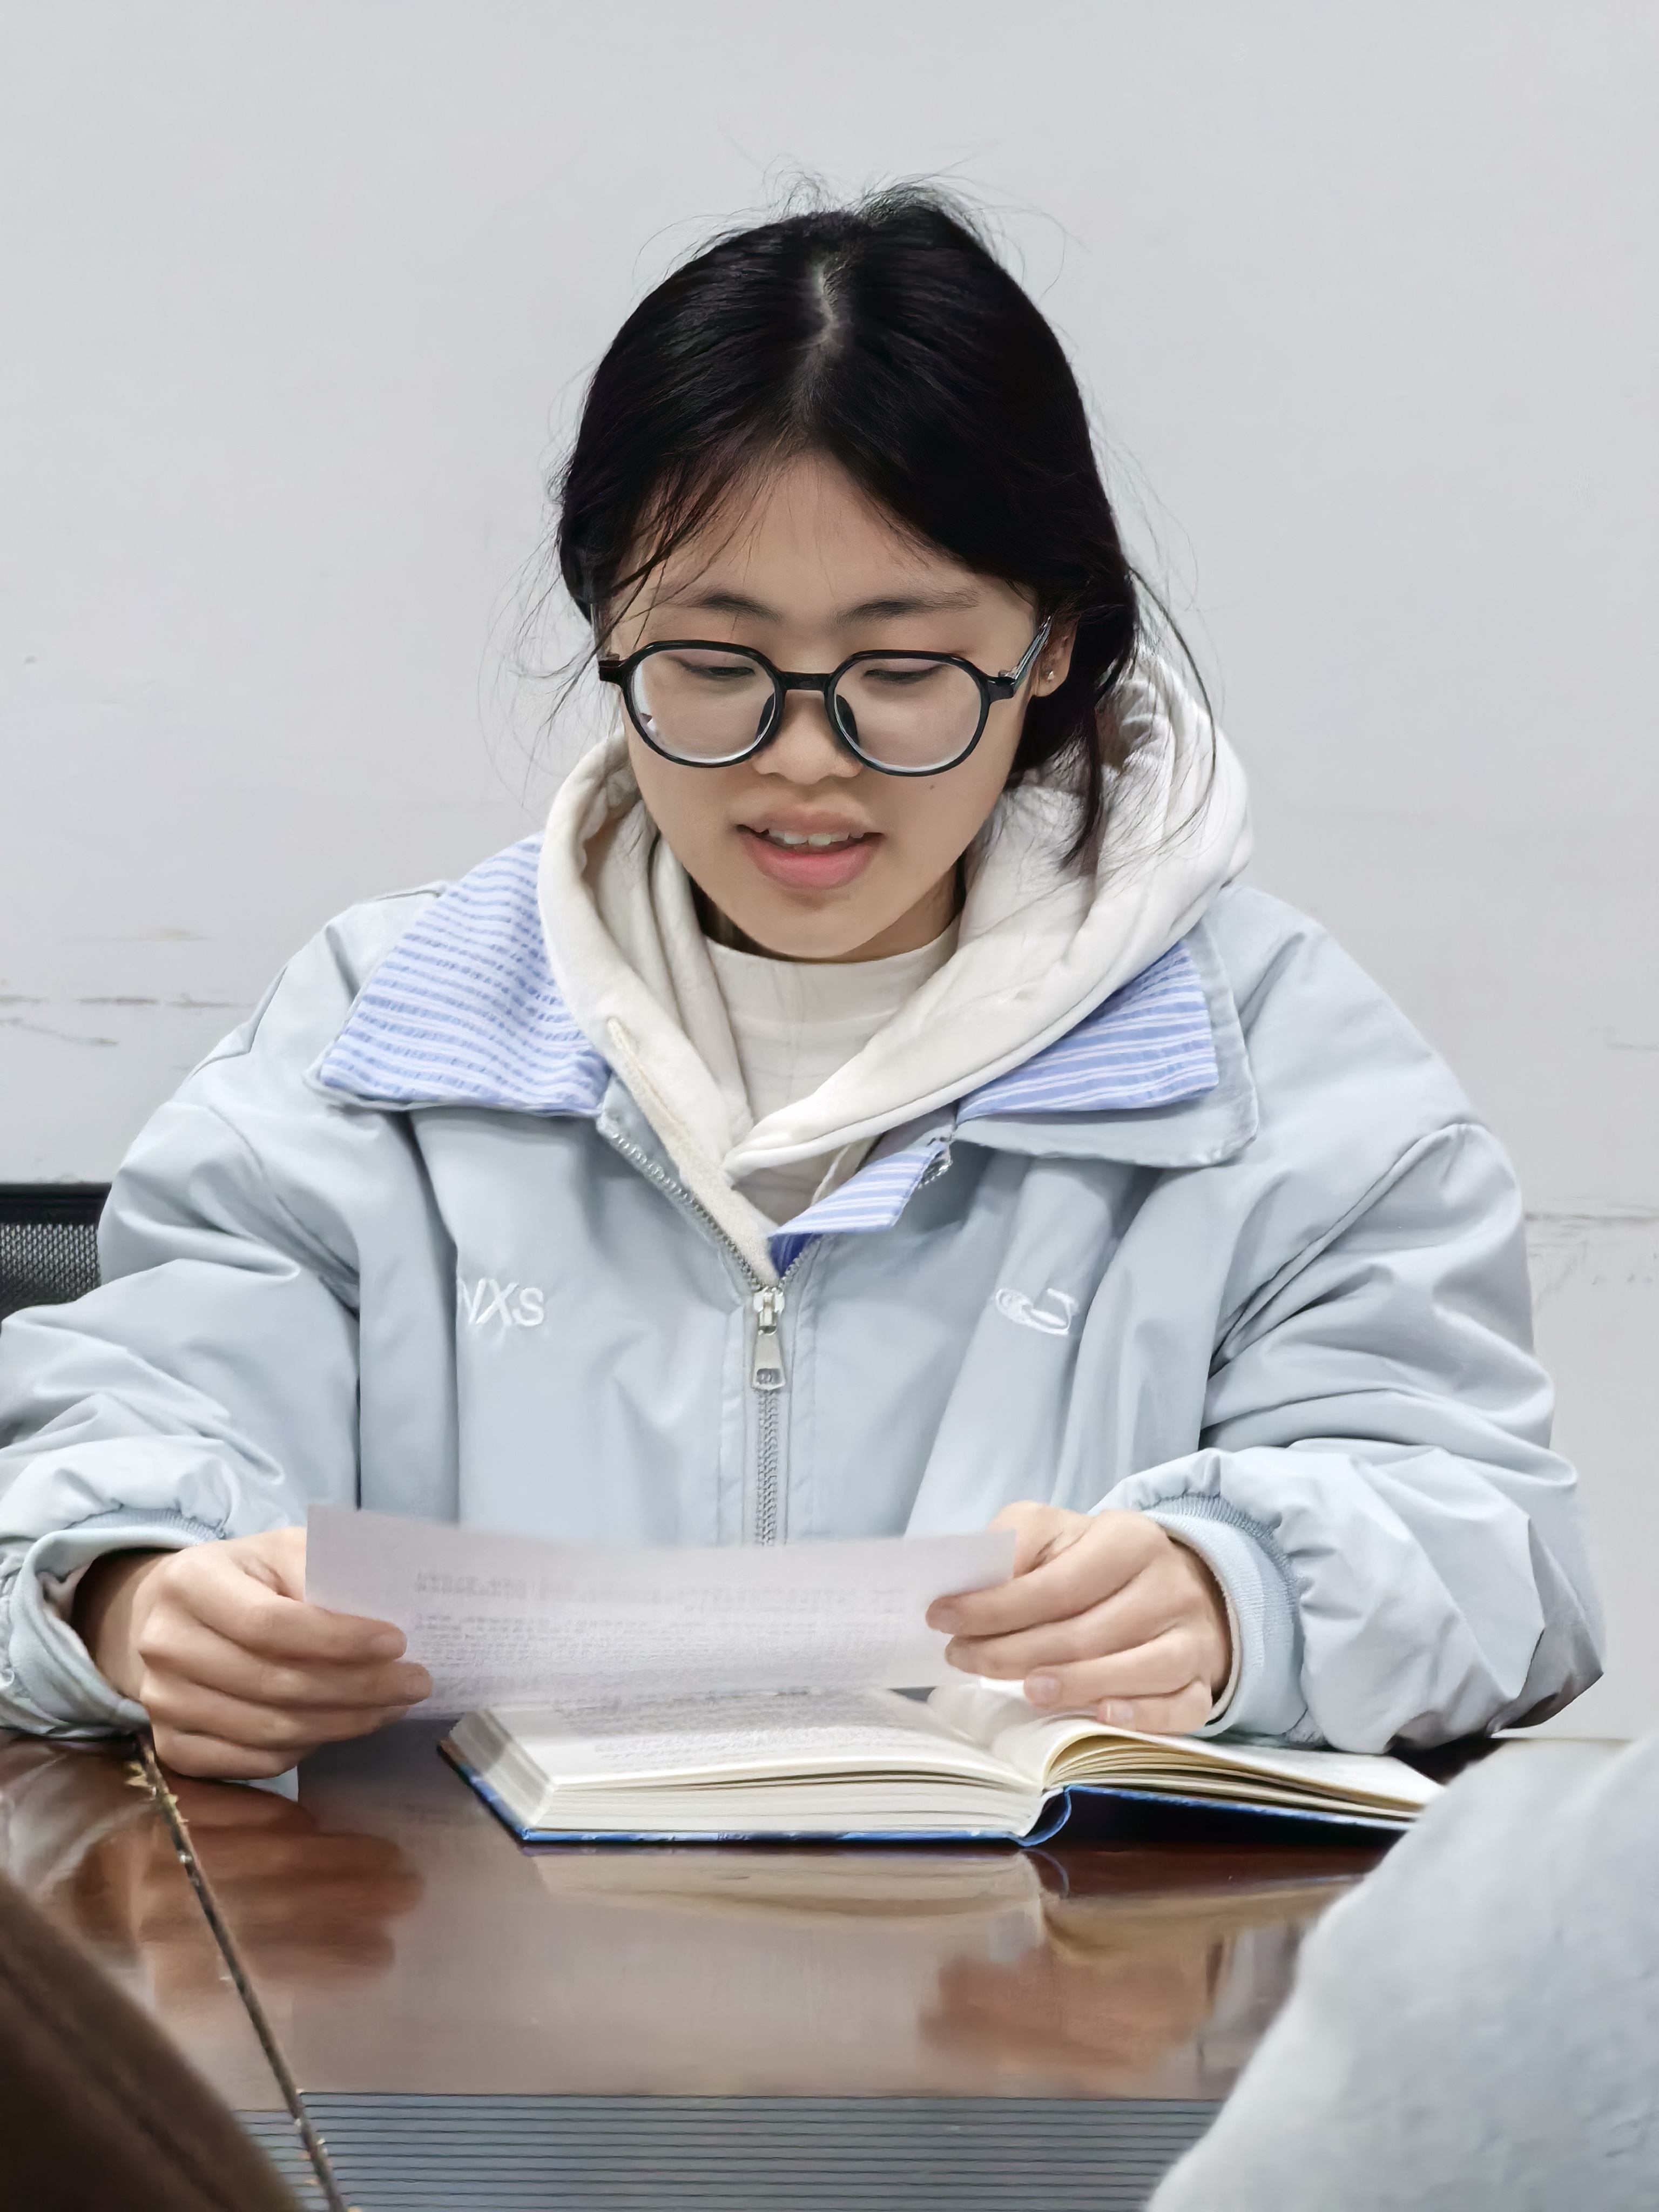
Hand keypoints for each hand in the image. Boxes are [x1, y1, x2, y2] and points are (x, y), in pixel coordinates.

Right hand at [74, 1530, 430, 1779]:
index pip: (270, 1625)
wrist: (170, 1614)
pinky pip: (251, 1762)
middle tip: (416, 1683)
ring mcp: (161, 1702)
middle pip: (275, 1684)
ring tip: (393, 1706)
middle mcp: (165, 1645)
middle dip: (359, 1688)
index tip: (397, 1642)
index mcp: (191, 1582)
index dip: (337, 1640)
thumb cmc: (245, 1577)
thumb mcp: (281, 1551)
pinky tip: (342, 1726)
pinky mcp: (171, 1746)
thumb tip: (381, 1612)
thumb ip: (322, 1571)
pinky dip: (305, 1750)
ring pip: (269, 1730)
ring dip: (343, 1723)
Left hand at [926, 1503, 1230, 1734]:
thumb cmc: (1096, 1564)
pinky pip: (1181, 1706)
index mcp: (1129, 1538)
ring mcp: (1193, 1637)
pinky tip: (1101, 1716)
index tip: (943, 1618)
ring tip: (1024, 1691)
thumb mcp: (1056, 1534)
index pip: (1056, 1583)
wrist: (1173, 1583)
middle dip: (1015, 1651)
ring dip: (1074, 1685)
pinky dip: (1143, 1715)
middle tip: (965, 1659)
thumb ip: (1015, 1545)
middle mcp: (1168, 1585)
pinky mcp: (1204, 1680)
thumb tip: (971, 1582)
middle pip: (1087, 1631)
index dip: (995, 1606)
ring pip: (1136, 1669)